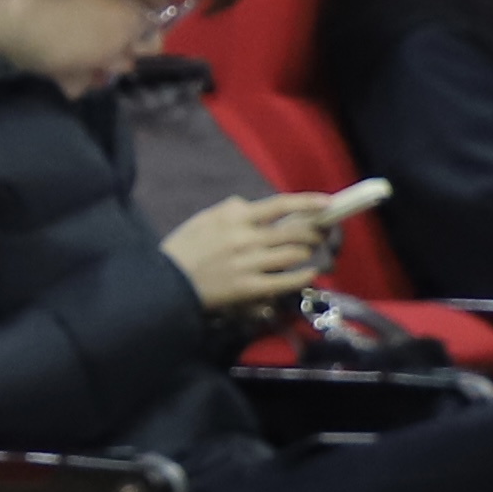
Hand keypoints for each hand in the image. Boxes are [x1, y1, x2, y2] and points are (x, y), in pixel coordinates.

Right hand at [164, 190, 342, 315]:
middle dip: (314, 233)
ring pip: (294, 255)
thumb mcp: (203, 219)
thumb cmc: (184, 248)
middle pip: (295, 231)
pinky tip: (308, 274)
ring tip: (306, 255)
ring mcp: (249, 263)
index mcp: (234, 217)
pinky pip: (286, 281)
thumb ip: (231, 210)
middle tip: (319, 235)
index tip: (327, 203)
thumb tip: (252, 204)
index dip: (308, 203)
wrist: (165, 282)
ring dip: (306, 254)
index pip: (280, 205)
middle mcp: (245, 238)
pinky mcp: (249, 287)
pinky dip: (303, 276)